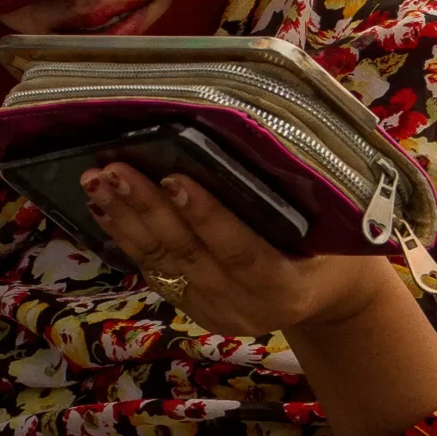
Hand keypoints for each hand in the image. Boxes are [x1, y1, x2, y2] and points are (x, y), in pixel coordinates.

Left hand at [81, 163, 397, 337]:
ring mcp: (216, 312)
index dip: (207, 217)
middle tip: (116, 169)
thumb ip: (303, 191)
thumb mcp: (337, 224)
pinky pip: (154, 271)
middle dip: (147, 210)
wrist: (332, 298)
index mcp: (287, 288)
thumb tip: (263, 124)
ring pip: (162, 264)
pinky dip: (127, 236)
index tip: (175, 177)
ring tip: (97, 181)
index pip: (241, 252)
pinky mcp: (194, 308)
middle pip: (188, 256)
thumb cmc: (339, 244)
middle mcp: (246, 308)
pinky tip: (103, 206)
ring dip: (125, 220)